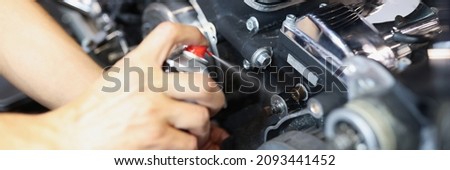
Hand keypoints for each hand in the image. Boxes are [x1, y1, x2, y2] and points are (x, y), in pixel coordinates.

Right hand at [51, 22, 225, 149]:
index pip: (169, 35)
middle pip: (202, 84)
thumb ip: (147, 79)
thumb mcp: (115, 81)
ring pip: (201, 119)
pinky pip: (189, 145)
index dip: (191, 34)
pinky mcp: (157, 140)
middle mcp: (148, 87)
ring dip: (202, 128)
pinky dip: (189, 148)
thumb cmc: (89, 115)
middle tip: (214, 103)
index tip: (200, 42)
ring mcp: (155, 113)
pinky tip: (178, 145)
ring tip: (193, 131)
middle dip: (216, 97)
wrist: (67, 141)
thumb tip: (180, 87)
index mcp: (136, 66)